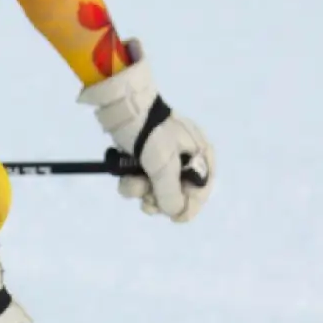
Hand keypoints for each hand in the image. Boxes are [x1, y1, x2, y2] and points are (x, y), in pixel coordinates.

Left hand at [78, 53, 214, 221]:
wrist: (120, 104)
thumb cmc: (148, 130)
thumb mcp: (162, 162)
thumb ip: (170, 191)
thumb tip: (174, 211)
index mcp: (200, 154)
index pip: (202, 190)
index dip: (189, 206)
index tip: (175, 218)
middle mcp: (185, 158)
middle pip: (177, 194)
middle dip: (159, 199)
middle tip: (148, 199)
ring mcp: (164, 159)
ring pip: (156, 190)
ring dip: (141, 191)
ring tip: (134, 180)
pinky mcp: (144, 158)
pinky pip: (141, 181)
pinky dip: (132, 182)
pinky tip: (124, 175)